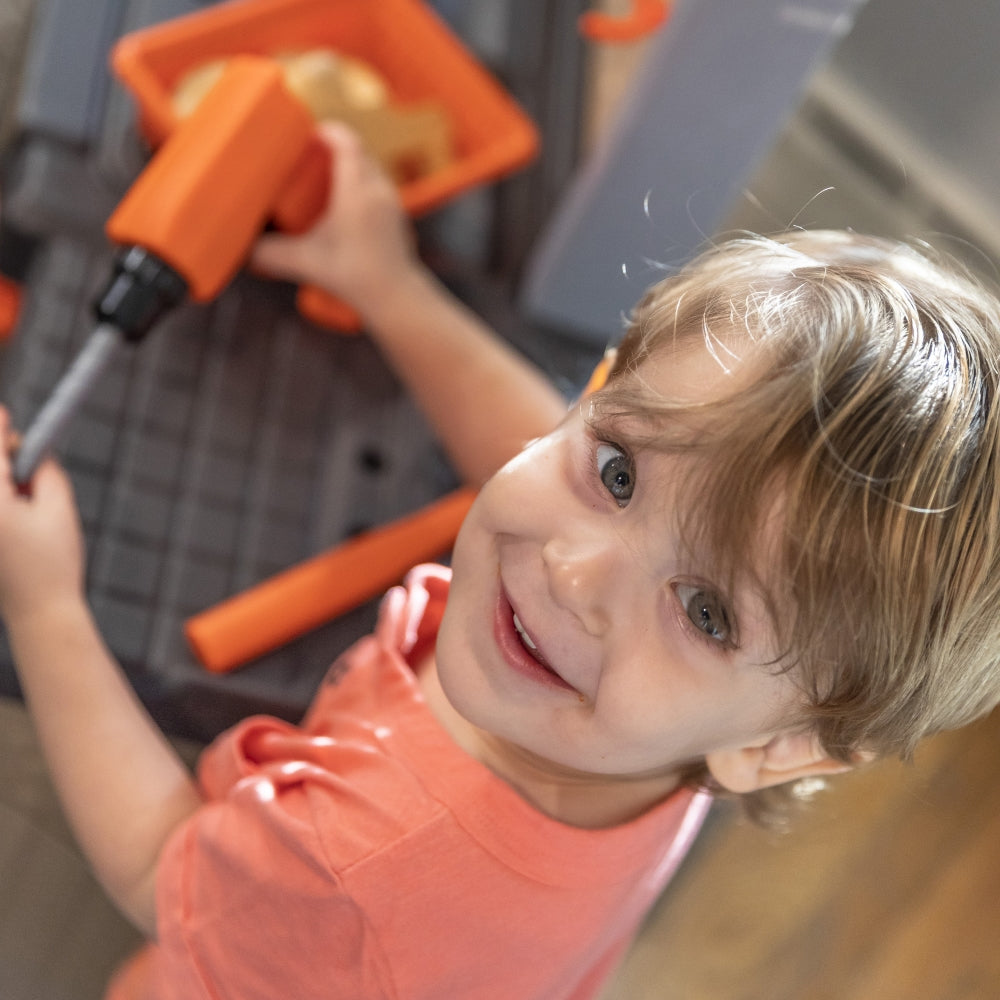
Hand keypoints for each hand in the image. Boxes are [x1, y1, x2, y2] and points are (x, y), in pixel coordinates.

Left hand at [0, 407, 83, 622]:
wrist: (39, 614)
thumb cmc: (54, 563)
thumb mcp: (60, 509)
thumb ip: (46, 471)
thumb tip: (33, 451)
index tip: (3, 413)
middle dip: (5, 462)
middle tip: (30, 466)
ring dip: (5, 488)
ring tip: (30, 506)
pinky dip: (5, 508)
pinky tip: (21, 528)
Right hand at [251, 122, 419, 316]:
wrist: (394, 297)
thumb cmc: (352, 277)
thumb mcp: (305, 262)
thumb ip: (270, 254)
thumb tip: (242, 250)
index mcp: (357, 191)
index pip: (346, 142)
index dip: (328, 131)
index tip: (309, 133)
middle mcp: (378, 190)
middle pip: (358, 151)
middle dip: (335, 147)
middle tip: (310, 155)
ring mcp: (393, 202)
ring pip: (371, 168)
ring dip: (351, 166)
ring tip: (326, 176)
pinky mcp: (398, 216)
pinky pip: (379, 186)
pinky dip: (363, 184)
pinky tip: (347, 200)